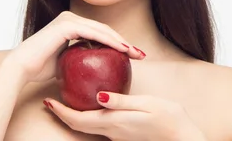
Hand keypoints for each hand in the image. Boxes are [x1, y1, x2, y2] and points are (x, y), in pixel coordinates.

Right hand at [5, 11, 144, 83]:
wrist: (21, 68)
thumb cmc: (40, 68)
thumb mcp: (65, 63)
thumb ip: (78, 59)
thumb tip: (92, 68)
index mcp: (70, 24)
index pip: (99, 33)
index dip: (117, 43)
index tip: (132, 55)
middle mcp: (70, 18)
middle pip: (104, 30)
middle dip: (123, 42)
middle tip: (139, 54)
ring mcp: (68, 19)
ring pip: (102, 30)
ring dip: (120, 42)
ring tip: (134, 53)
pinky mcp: (66, 25)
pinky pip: (94, 33)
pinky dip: (109, 41)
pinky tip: (122, 50)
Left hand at [42, 92, 206, 140]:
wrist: (184, 139)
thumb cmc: (170, 119)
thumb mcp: (147, 104)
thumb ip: (121, 101)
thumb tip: (98, 96)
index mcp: (114, 122)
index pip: (79, 119)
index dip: (61, 112)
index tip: (48, 100)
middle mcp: (112, 131)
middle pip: (79, 125)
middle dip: (63, 115)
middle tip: (51, 101)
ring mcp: (118, 135)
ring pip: (88, 127)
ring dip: (74, 117)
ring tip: (66, 101)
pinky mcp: (124, 134)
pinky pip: (99, 126)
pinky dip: (88, 117)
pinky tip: (91, 105)